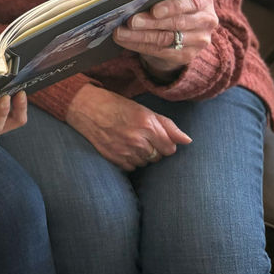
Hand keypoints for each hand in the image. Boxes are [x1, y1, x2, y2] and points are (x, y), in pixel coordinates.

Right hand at [65, 84, 189, 170]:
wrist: (85, 108)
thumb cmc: (116, 106)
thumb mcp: (144, 110)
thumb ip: (168, 126)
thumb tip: (188, 141)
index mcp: (147, 125)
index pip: (170, 148)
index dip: (164, 143)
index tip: (156, 137)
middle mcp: (137, 140)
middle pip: (158, 157)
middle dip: (153, 149)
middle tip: (140, 137)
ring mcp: (125, 150)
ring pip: (145, 163)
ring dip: (141, 155)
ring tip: (129, 141)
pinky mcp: (114, 158)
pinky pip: (131, 167)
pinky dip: (129, 160)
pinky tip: (122, 147)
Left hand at [113, 0, 217, 76]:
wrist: (181, 30)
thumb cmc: (169, 5)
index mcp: (203, 0)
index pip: (190, 2)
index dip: (172, 7)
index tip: (154, 10)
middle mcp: (206, 20)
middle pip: (176, 22)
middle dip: (150, 22)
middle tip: (130, 21)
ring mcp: (199, 40)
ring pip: (166, 38)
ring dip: (140, 36)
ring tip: (120, 32)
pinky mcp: (187, 55)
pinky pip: (160, 51)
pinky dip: (139, 45)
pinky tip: (124, 40)